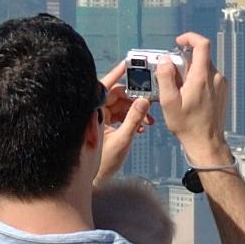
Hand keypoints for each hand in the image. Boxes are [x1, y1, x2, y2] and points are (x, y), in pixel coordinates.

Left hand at [94, 64, 153, 184]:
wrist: (94, 180)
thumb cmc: (102, 163)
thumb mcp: (122, 139)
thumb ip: (134, 119)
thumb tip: (144, 100)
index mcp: (94, 111)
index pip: (106, 86)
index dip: (117, 74)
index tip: (128, 63)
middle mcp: (95, 111)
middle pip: (116, 95)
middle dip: (134, 98)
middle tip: (150, 101)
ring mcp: (99, 118)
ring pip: (120, 106)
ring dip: (135, 110)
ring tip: (149, 120)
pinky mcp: (104, 125)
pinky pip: (119, 115)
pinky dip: (130, 118)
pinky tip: (141, 126)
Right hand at [160, 31, 227, 158]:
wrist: (206, 142)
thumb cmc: (187, 125)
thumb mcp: (169, 102)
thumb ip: (166, 77)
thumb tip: (165, 60)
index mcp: (202, 77)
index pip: (202, 44)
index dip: (189, 37)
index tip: (178, 42)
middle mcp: (215, 77)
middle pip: (200, 56)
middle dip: (184, 61)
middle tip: (172, 77)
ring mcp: (220, 84)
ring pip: (203, 67)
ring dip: (190, 71)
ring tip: (180, 91)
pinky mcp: (222, 91)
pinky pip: (208, 77)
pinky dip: (197, 79)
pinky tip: (189, 96)